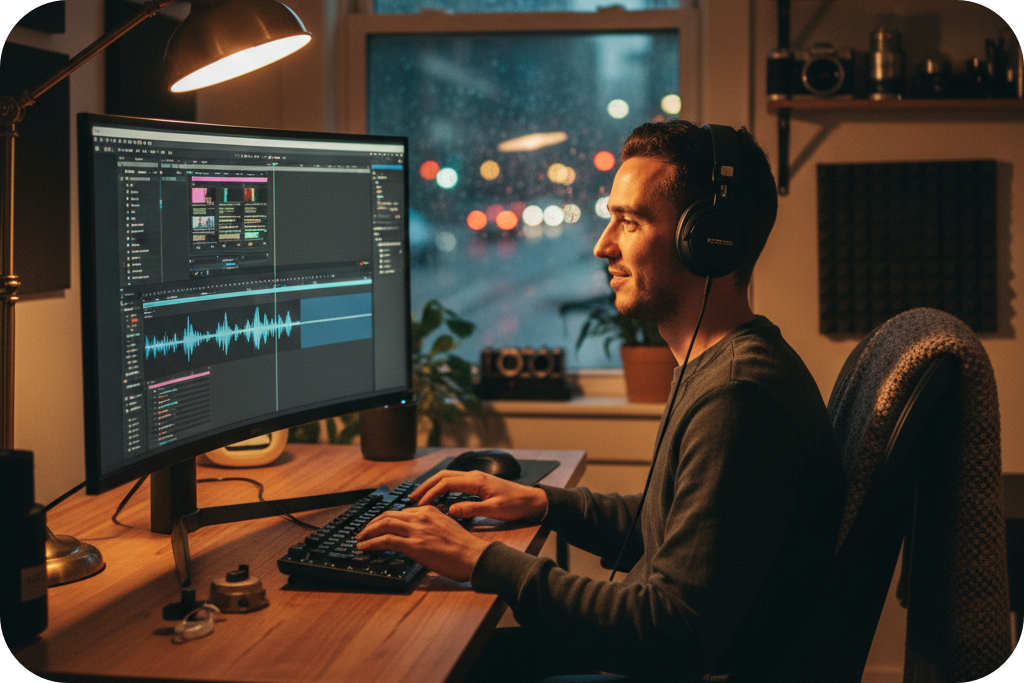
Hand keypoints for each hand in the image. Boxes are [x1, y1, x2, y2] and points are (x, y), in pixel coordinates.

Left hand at [355, 506, 489, 581]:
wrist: (473, 556)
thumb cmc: (464, 548)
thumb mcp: (445, 528)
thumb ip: (429, 527)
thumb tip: (416, 536)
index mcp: (429, 511)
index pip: (401, 512)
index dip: (386, 520)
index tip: (379, 527)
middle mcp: (421, 517)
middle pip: (388, 516)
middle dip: (372, 524)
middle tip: (363, 532)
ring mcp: (416, 530)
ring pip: (384, 525)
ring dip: (368, 532)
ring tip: (360, 539)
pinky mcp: (413, 545)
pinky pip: (385, 541)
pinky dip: (371, 543)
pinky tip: (364, 547)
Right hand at [411, 470, 547, 521]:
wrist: (531, 500)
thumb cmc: (515, 505)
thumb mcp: (494, 510)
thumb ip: (471, 509)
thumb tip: (450, 510)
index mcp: (476, 481)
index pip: (446, 483)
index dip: (431, 493)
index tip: (420, 504)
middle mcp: (474, 476)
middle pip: (443, 476)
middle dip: (426, 486)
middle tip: (412, 498)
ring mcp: (476, 478)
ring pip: (448, 477)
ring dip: (433, 485)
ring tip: (420, 497)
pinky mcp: (478, 483)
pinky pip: (455, 482)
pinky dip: (442, 487)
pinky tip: (438, 497)